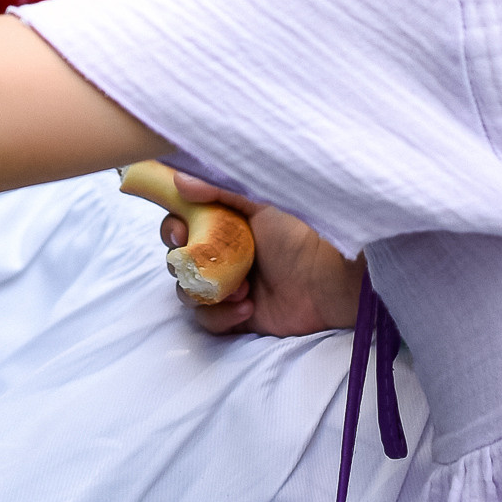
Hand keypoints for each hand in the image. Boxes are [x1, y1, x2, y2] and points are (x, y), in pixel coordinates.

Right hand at [160, 176, 362, 338]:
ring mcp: (228, 286)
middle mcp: (222, 253)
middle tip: (200, 263)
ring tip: (241, 289)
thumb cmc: (300, 234)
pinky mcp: (236, 316)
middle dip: (184, 264)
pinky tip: (248, 308)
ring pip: (188, 292)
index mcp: (225, 222)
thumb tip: (179, 180)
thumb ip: (220, 190)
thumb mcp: (261, 203)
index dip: (173, 227)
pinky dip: (221, 316)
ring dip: (205, 291)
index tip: (180, 232)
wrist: (329, 280)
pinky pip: (208, 320)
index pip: (182, 222)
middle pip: (178, 259)